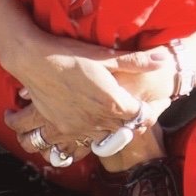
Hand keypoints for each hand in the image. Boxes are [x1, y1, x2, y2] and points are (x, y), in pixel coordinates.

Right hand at [1, 37, 151, 153]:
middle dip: (134, 121)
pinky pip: (82, 141)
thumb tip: (163, 59)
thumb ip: (136, 61)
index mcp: (113, 104)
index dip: (152, 110)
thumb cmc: (70, 55)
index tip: (155, 102)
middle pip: (126, 129)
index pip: (143, 116)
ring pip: (105, 138)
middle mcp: (98, 121)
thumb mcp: (106, 56)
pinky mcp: (62, 129)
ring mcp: (79, 128)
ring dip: (112, 130)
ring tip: (113, 116)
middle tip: (137, 109)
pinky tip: (89, 122)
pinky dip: (90, 135)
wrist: (32, 60)